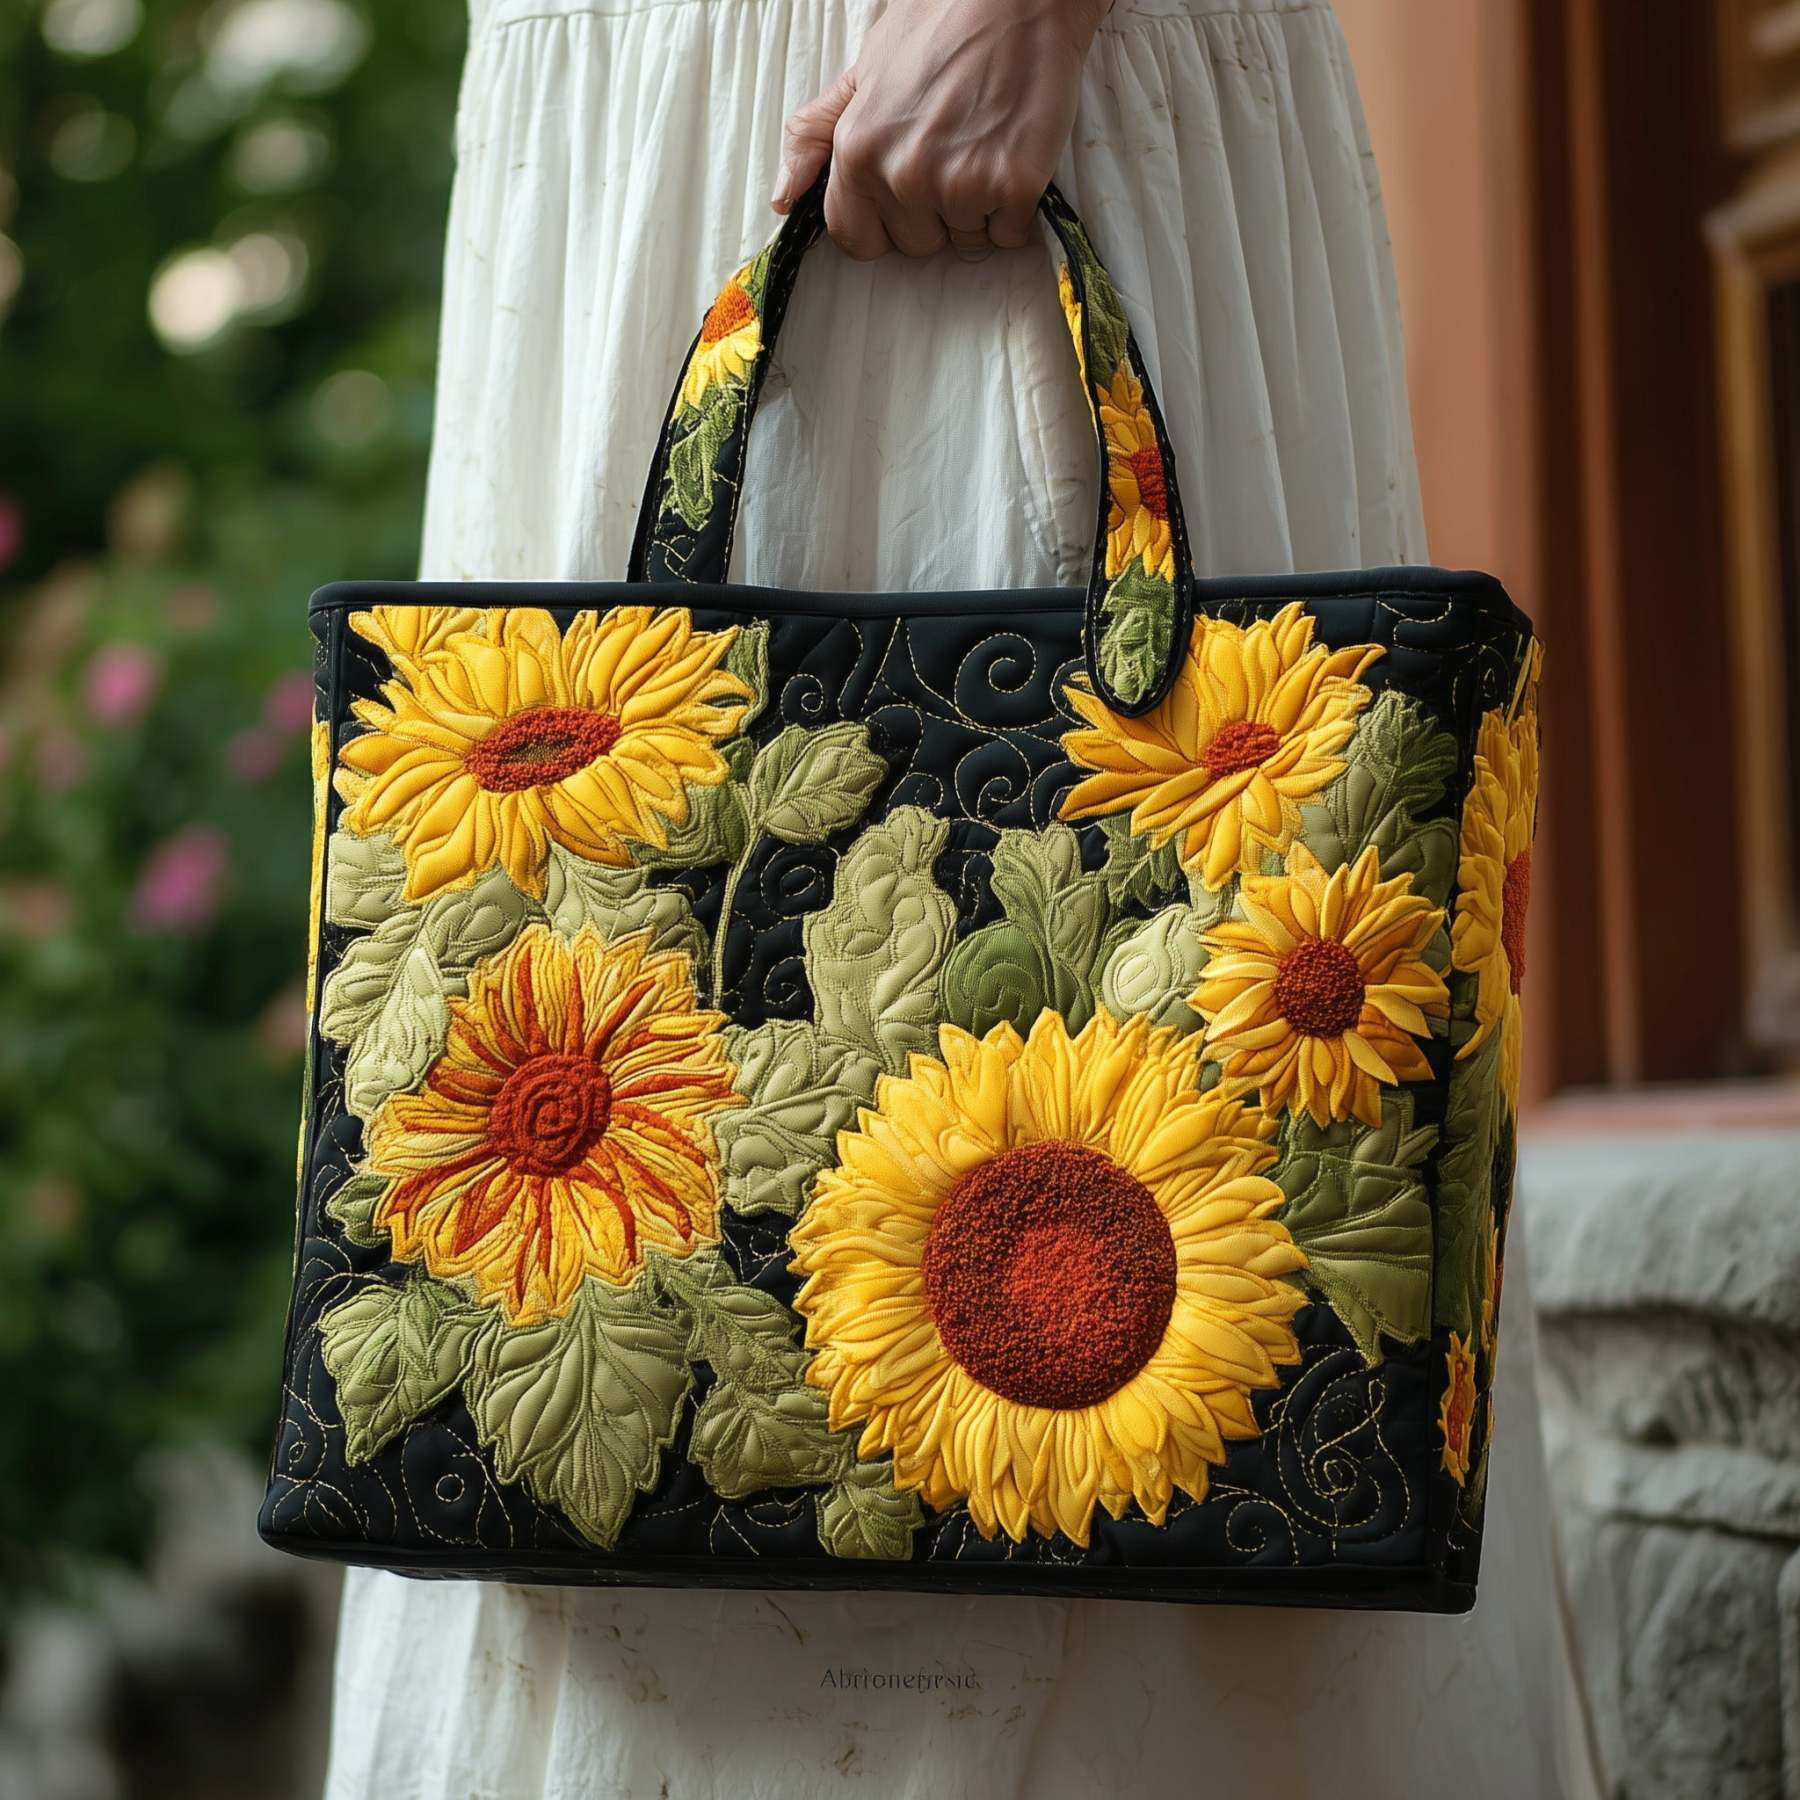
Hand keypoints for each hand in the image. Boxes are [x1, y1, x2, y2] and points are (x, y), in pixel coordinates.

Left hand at [771, 0, 1110, 259]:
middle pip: (915, 244)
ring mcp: (960, 185)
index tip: (902, 199)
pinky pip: (1008, 234)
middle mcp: (904, 176)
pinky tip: (1012, 152)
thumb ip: (817, 137)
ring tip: (983, 143)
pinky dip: (1015, 206)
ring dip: (976, 207)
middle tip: (953, 149)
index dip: (881, 223)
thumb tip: (783, 198)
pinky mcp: (1013, 187)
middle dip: (933, 212)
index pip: (855, 237)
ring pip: (964, 241)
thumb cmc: (940, 22)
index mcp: (859, 151)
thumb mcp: (862, 75)